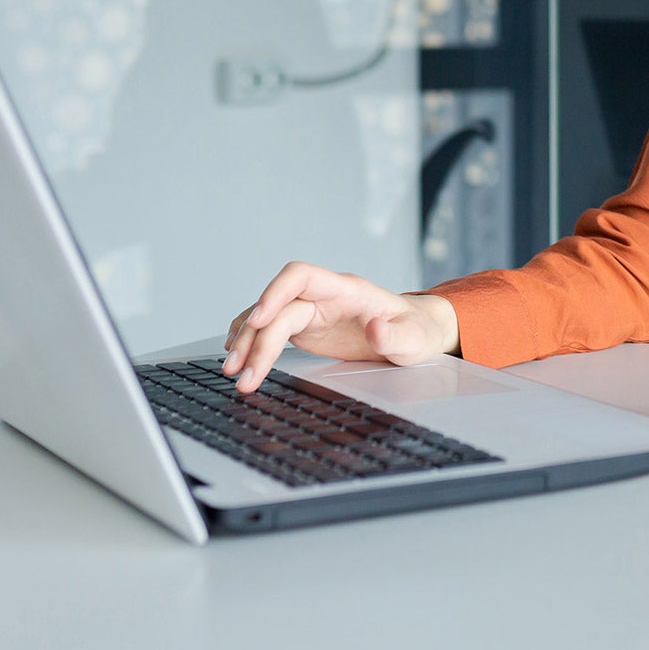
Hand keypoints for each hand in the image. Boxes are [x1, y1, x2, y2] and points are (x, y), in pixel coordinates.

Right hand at [220, 262, 459, 392]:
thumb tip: (375, 330)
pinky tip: (237, 355)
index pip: (300, 275)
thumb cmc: (415, 331)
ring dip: (246, 342)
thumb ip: (396, 335)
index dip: (275, 293)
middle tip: (242, 374)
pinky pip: (270, 327)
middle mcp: (323, 296)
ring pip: (267, 319)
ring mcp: (312, 310)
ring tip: (232, 372)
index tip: (258, 321)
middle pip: (278, 308)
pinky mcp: (305, 327)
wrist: (414, 333)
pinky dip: (250, 339)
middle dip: (256, 339)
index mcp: (347, 289)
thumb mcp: (414, 339)